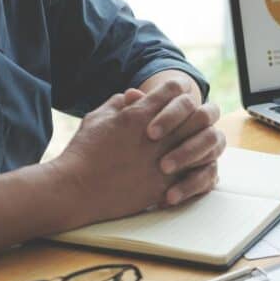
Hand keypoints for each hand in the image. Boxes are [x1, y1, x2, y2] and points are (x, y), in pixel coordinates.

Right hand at [50, 84, 217, 227]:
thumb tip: (135, 94)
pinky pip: (197, 174)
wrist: (76, 190)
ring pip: (203, 144)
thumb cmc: (83, 153)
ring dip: (202, 141)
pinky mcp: (165, 186)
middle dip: (198, 114)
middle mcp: (157, 136)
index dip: (177, 90)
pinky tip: (193, 168)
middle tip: (195, 119)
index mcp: (139, 115)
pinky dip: (199, 169)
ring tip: (197, 143)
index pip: (174, 90)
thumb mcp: (97, 119)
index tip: (176, 97)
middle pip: (197, 114)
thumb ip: (119, 103)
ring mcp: (164, 161)